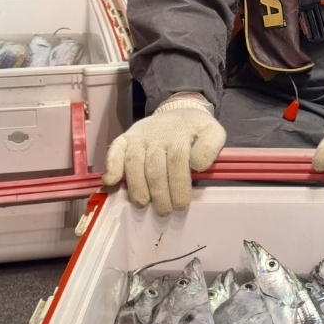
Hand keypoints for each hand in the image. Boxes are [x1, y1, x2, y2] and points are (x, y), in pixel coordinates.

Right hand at [102, 93, 225, 214]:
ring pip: (135, 162)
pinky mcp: (127, 138)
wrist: (178, 112)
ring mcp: (140, 136)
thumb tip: (196, 164)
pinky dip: (111, 165)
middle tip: (165, 211)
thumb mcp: (212, 132)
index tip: (182, 204)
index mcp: (181, 133)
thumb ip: (210, 147)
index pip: (178, 159)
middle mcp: (158, 134)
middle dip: (160, 193)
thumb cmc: (195, 130)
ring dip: (137, 186)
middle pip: (155, 166)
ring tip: (143, 204)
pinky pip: (116, 149)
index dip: (178, 184)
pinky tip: (111, 182)